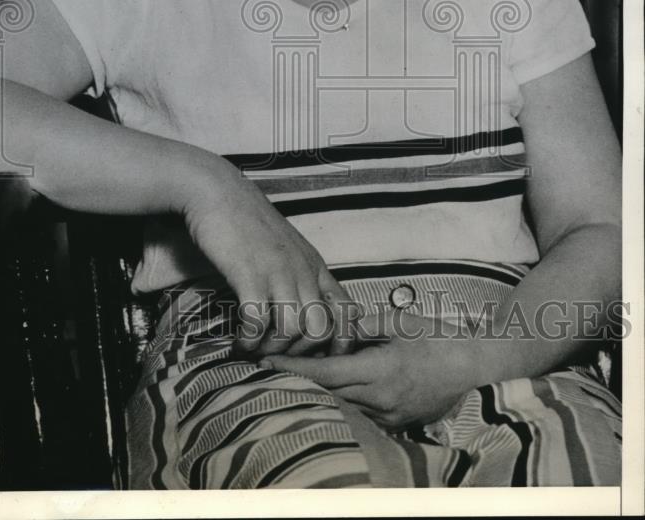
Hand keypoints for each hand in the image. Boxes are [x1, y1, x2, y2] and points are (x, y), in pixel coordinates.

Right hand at [181, 163, 359, 358]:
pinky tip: (240, 338)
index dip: (340, 342)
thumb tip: (305, 309)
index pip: (348, 311)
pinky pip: (258, 321)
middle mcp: (302, 271)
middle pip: (321, 329)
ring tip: (256, 347)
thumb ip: (299, 274)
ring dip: (272, 348)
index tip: (317, 355)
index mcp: (315, 266)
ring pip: (292, 329)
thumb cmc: (248, 221)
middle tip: (278, 353)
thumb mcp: (286, 247)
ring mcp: (277, 272)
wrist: (218, 191)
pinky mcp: (249, 273)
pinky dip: (249, 338)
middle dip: (300, 352)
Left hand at [263, 309, 484, 431]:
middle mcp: (381, 399)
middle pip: (328, 393)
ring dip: (318, 394)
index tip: (266, 362)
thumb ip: (366, 323)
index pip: (327, 373)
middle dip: (298, 382)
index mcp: (380, 370)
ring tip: (290, 379)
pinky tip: (329, 390)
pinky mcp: (397, 423)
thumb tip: (336, 322)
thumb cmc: (440, 339)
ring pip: (342, 406)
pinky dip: (342, 402)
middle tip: (267, 369)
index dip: (294, 368)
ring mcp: (389, 415)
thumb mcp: (401, 321)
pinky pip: (360, 413)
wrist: (477, 369)